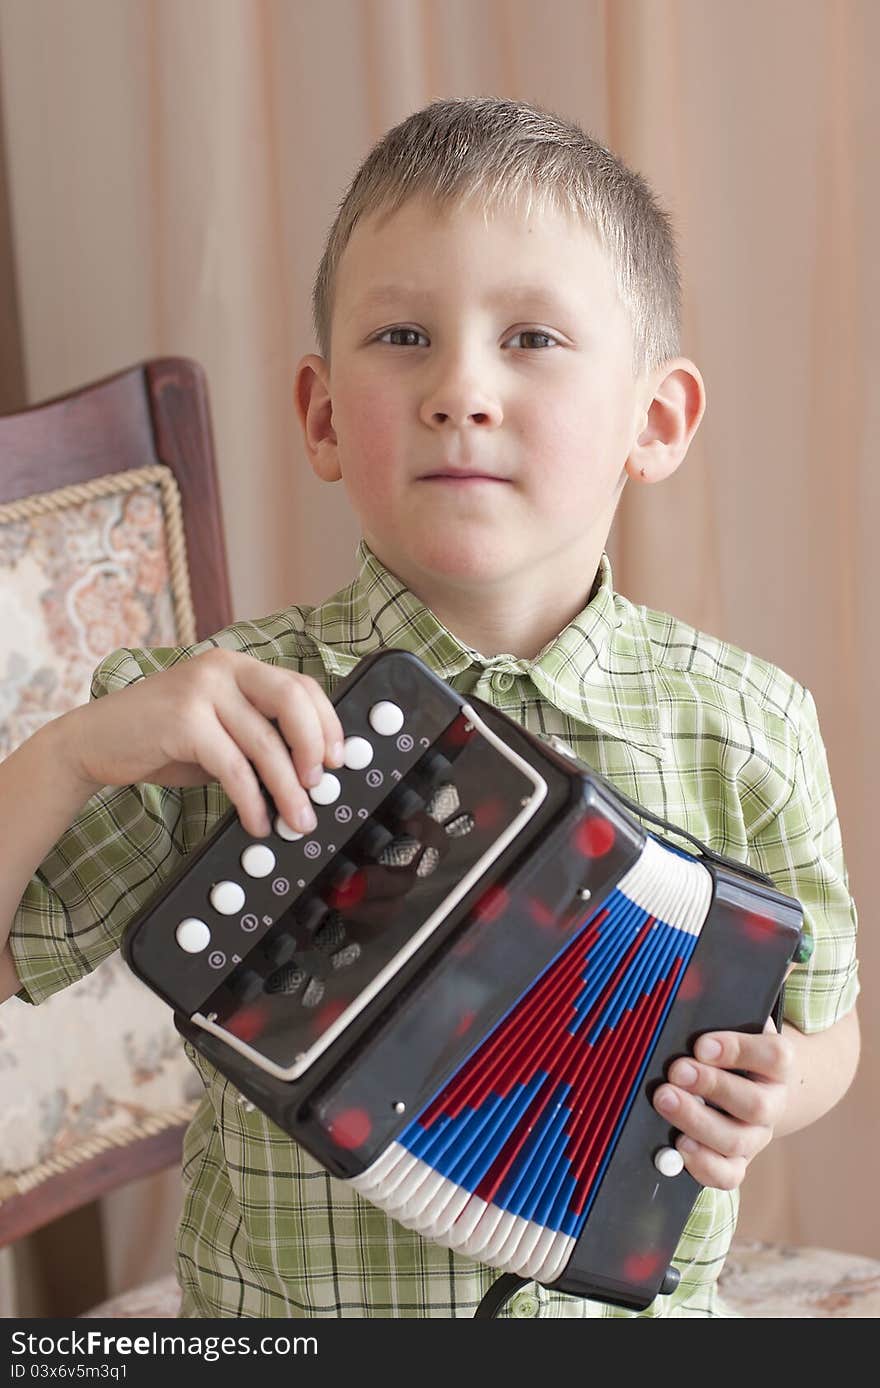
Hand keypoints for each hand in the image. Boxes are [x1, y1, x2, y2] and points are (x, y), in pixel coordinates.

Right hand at [59, 650, 345, 839]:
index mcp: (238, 666)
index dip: (327, 723)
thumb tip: (308, 773)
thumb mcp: (219, 730)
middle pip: (293, 700)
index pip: (302, 685)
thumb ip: (257, 738)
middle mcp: (223, 668)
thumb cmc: (161, 739)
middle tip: (321, 788)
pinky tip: (256, 820)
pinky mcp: (183, 720)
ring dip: (287, 789)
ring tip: (295, 820)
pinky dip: (250, 799)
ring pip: (265, 741)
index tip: (337, 760)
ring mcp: (202, 690)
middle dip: (314, 747)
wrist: (93, 741)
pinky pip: (232, 766)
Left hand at [652, 1018, 794, 1189]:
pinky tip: (679, 1145)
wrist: (745, 1082)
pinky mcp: (736, 1161)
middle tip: (676, 1071)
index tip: (700, 1045)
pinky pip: (728, 1176)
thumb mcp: (729, 1022)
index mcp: (777, 1064)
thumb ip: (717, 1012)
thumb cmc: (727, 1047)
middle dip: (711, 1087)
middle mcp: (773, 1102)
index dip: (738, 1051)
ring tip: (664, 1100)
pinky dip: (703, 1164)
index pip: (774, 1057)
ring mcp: (756, 1136)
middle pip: (755, 1105)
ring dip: (697, 1121)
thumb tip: (688, 989)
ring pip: (736, 1141)